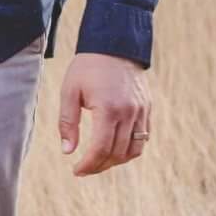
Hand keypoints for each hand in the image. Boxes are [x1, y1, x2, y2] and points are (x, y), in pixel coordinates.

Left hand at [57, 53, 151, 177]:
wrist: (115, 44)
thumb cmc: (88, 67)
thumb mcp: (70, 92)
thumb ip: (67, 123)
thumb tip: (68, 151)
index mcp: (108, 109)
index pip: (100, 149)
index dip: (88, 165)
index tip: (76, 170)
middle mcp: (128, 113)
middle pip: (117, 153)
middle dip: (99, 166)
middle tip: (85, 169)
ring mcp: (141, 111)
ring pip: (134, 150)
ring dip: (116, 161)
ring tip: (100, 162)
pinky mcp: (147, 108)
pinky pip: (143, 138)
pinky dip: (130, 149)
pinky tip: (115, 149)